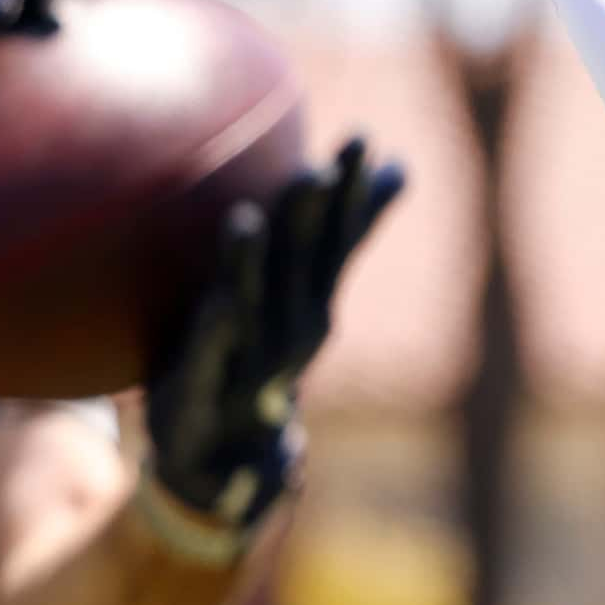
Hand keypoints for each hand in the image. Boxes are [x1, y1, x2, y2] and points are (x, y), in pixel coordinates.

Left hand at [139, 138, 404, 564]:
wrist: (220, 464)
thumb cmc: (255, 360)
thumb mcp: (298, 296)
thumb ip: (341, 236)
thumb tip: (403, 166)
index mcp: (314, 306)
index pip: (336, 241)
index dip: (350, 193)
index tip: (364, 140)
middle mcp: (293, 337)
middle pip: (303, 268)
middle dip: (313, 220)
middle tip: (318, 166)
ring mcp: (250, 370)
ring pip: (253, 309)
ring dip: (252, 269)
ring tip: (247, 220)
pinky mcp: (201, 398)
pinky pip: (207, 361)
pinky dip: (215, 335)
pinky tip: (214, 302)